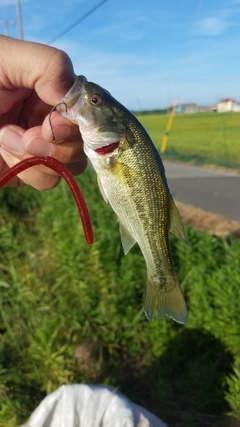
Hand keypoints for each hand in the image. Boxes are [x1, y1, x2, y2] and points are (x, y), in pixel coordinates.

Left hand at [0, 35, 86, 189]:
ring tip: (4, 139)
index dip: (73, 127)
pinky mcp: (30, 168)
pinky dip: (26, 171)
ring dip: (35, 158)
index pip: (87, 114)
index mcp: (53, 91)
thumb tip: (77, 100)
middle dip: (53, 145)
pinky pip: (48, 180)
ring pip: (69, 166)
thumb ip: (49, 67)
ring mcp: (44, 146)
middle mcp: (54, 119)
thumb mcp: (7, 58)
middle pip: (82, 144)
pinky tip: (4, 152)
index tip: (50, 127)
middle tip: (21, 136)